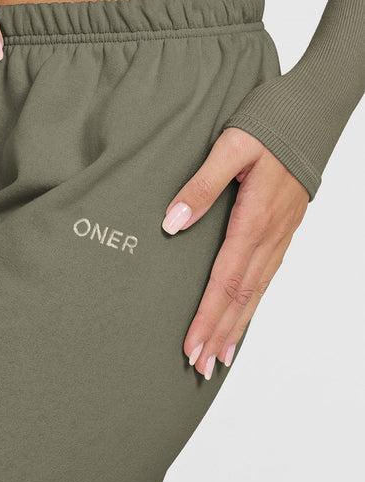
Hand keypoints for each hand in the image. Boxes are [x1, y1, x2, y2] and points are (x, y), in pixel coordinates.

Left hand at [161, 127, 309, 378]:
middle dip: (219, 334)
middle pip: (241, 296)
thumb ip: (201, 185)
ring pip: (256, 292)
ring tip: (220, 358)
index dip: (207, 317)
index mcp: (253, 220)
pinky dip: (253, 303)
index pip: (225, 281)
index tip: (191, 346)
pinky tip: (244, 316)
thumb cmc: (267, 125)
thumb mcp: (230, 147)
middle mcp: (269, 235)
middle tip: (200, 368)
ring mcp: (279, 235)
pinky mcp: (282, 230)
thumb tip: (172, 223)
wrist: (309, 114)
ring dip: (237, 326)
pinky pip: (267, 277)